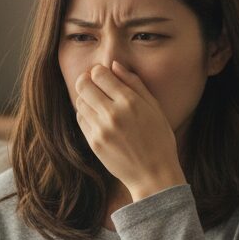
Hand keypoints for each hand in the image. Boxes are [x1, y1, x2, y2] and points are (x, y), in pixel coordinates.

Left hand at [74, 61, 184, 198]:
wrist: (153, 174)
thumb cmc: (159, 139)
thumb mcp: (154, 107)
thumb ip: (134, 83)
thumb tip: (114, 65)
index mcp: (130, 102)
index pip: (100, 74)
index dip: (99, 72)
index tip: (104, 76)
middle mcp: (113, 114)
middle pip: (83, 85)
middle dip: (87, 81)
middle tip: (95, 85)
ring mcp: (101, 130)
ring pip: (79, 102)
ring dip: (86, 98)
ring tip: (98, 103)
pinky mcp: (94, 143)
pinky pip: (81, 120)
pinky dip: (86, 114)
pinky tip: (98, 118)